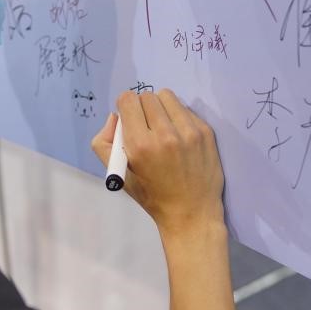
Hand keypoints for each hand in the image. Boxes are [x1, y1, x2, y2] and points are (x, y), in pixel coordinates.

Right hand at [92, 89, 225, 234]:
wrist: (192, 213)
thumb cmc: (152, 196)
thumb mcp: (119, 176)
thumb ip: (104, 143)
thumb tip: (114, 116)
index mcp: (140, 145)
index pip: (128, 100)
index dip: (125, 108)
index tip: (130, 120)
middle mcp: (165, 134)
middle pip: (147, 96)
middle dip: (142, 108)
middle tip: (146, 127)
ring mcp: (189, 132)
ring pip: (167, 96)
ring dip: (161, 107)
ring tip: (163, 128)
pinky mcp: (206, 132)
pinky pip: (186, 108)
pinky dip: (179, 117)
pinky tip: (180, 137)